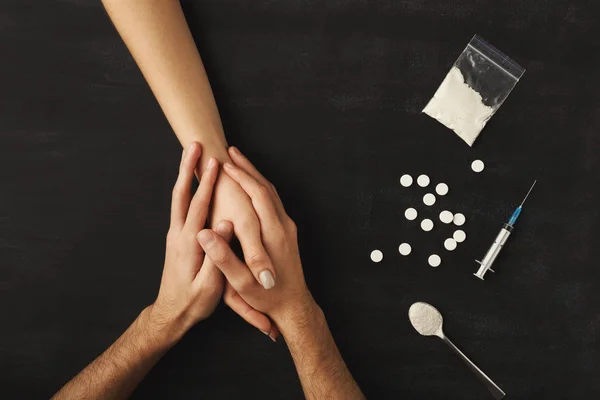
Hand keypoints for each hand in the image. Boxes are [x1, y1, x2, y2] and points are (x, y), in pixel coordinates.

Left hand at [150, 142, 225, 342]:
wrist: (171, 314)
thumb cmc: (193, 302)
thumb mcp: (210, 284)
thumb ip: (217, 253)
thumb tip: (225, 223)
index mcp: (188, 243)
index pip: (198, 207)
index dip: (207, 184)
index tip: (215, 163)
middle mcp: (177, 234)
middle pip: (181, 194)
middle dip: (188, 168)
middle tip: (194, 145)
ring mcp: (175, 235)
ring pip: (178, 198)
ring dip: (184, 174)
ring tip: (191, 154)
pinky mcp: (177, 238)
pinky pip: (180, 207)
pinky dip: (185, 188)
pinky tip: (191, 180)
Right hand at [197, 147, 316, 328]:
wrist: (293, 306)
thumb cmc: (266, 297)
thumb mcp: (241, 284)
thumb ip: (224, 258)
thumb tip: (205, 236)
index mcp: (272, 235)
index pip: (258, 195)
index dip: (241, 177)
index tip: (225, 163)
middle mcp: (283, 226)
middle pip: (267, 187)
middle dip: (248, 168)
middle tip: (231, 151)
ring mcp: (288, 228)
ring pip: (272, 193)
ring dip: (256, 175)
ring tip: (239, 161)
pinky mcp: (288, 232)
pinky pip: (274, 201)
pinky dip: (262, 187)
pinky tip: (251, 184)